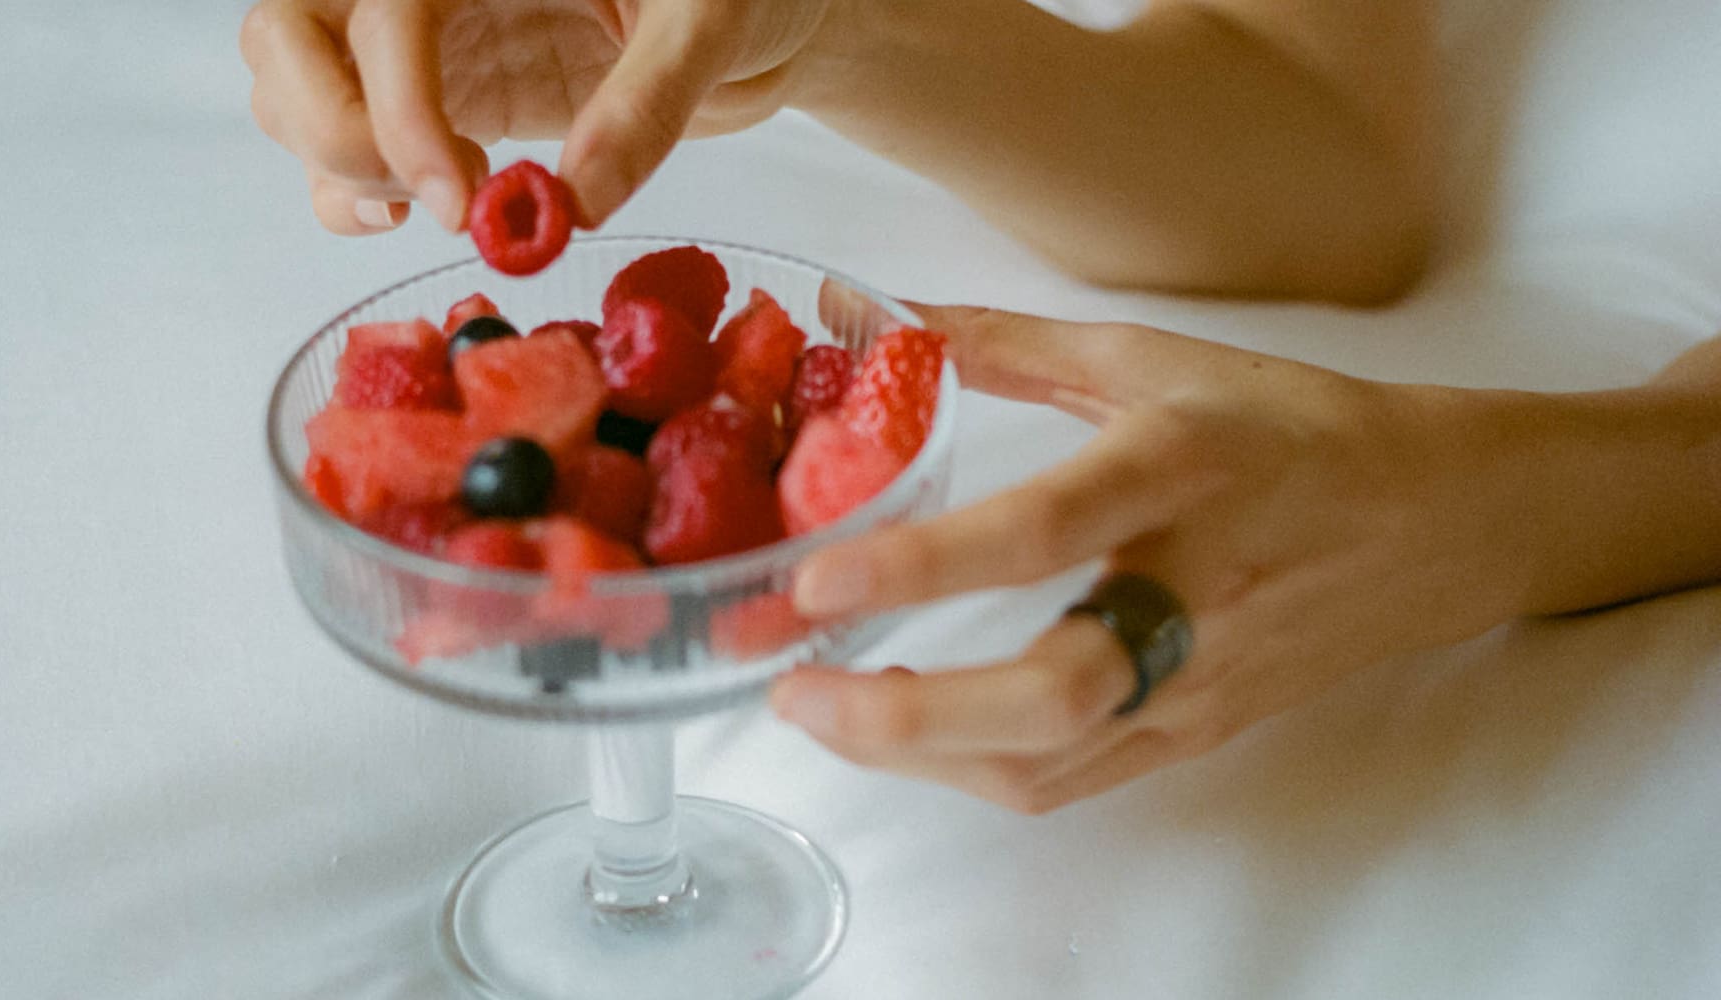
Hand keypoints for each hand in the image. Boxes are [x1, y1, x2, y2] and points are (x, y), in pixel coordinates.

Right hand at [239, 0, 830, 233]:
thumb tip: (574, 199)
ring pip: (292, 85)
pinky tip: (432, 210)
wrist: (767, 16)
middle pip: (286, 32)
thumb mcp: (712, 20)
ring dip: (337, 164)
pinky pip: (345, 140)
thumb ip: (648, 100)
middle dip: (331, 128)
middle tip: (428, 200)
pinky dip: (351, 190)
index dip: (398, 105)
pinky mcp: (439, 95)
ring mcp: (426, 38)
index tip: (458, 195)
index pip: (382, 9)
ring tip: (447, 204)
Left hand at [768, 305, 1545, 812]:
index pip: (1045, 530)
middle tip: (796, 683)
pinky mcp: (1196, 732)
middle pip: (1053, 692)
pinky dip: (970, 772)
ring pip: (1052, 760)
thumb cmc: (1288, 430)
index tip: (818, 578)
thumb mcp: (1152, 360)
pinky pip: (1069, 780)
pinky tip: (901, 737)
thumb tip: (858, 312)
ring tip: (817, 708)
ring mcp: (1199, 679)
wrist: (1438, 523)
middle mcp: (1194, 590)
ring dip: (919, 755)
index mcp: (1182, 471)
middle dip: (909, 713)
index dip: (926, 563)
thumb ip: (1001, 344)